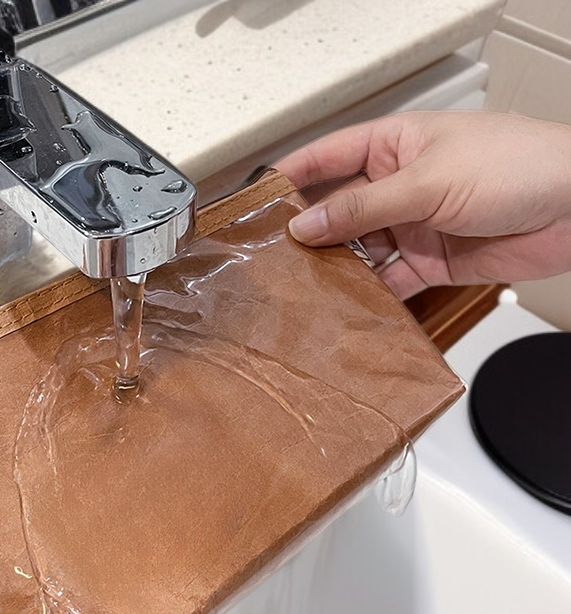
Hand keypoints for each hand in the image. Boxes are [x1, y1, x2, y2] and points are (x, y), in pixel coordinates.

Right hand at [275, 111, 570, 297]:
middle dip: (308, 233)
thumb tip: (307, 224)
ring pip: (358, 250)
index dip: (291, 176)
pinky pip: (388, 282)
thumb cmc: (517, 165)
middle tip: (272, 258)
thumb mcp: (427, 181)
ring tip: (303, 287)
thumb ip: (363, 208)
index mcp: (394, 146)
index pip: (328, 157)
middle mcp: (398, 185)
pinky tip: (348, 306)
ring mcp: (412, 225)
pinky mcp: (429, 261)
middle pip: (338, 210)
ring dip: (335, 268)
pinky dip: (370, 296)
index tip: (257, 200)